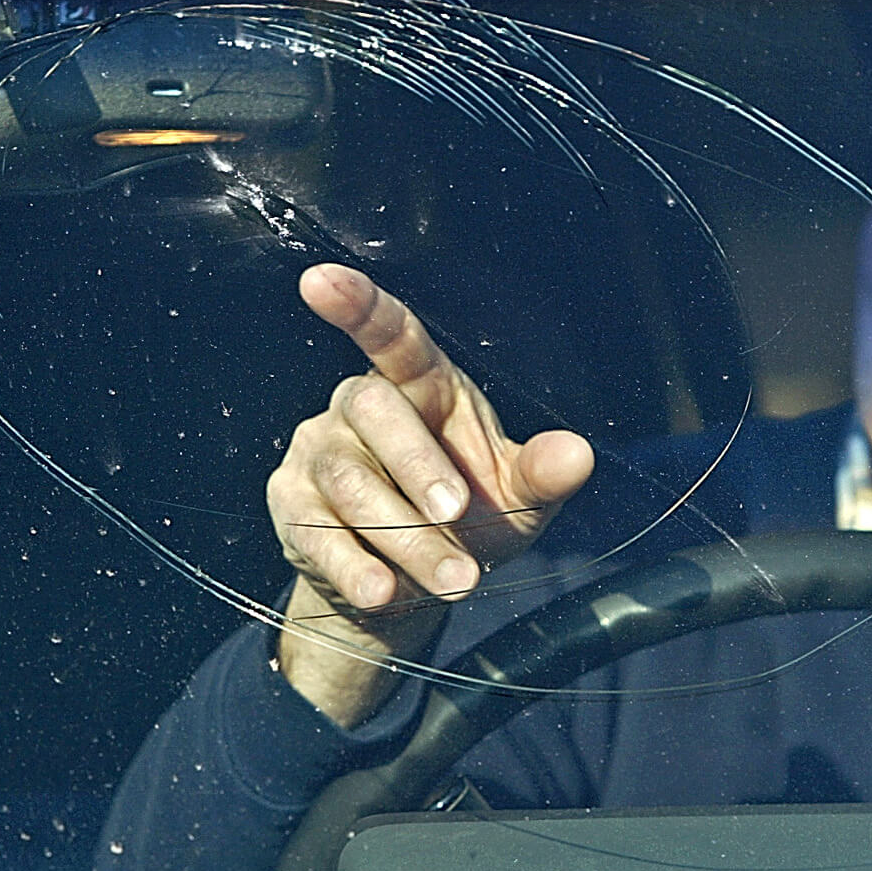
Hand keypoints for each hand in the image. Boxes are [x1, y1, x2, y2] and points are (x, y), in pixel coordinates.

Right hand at [269, 263, 594, 726]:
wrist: (408, 590)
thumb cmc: (468, 520)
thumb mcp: (517, 498)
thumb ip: (543, 474)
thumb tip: (580, 456)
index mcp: (422, 387)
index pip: (391, 335)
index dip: (358, 306)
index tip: (318, 279)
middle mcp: (359, 406)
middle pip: (375, 411)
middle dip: (419, 466)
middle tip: (459, 516)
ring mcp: (318, 452)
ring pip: (351, 483)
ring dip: (404, 536)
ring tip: (454, 580)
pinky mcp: (291, 505)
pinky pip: (316, 531)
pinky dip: (354, 565)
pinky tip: (384, 591)